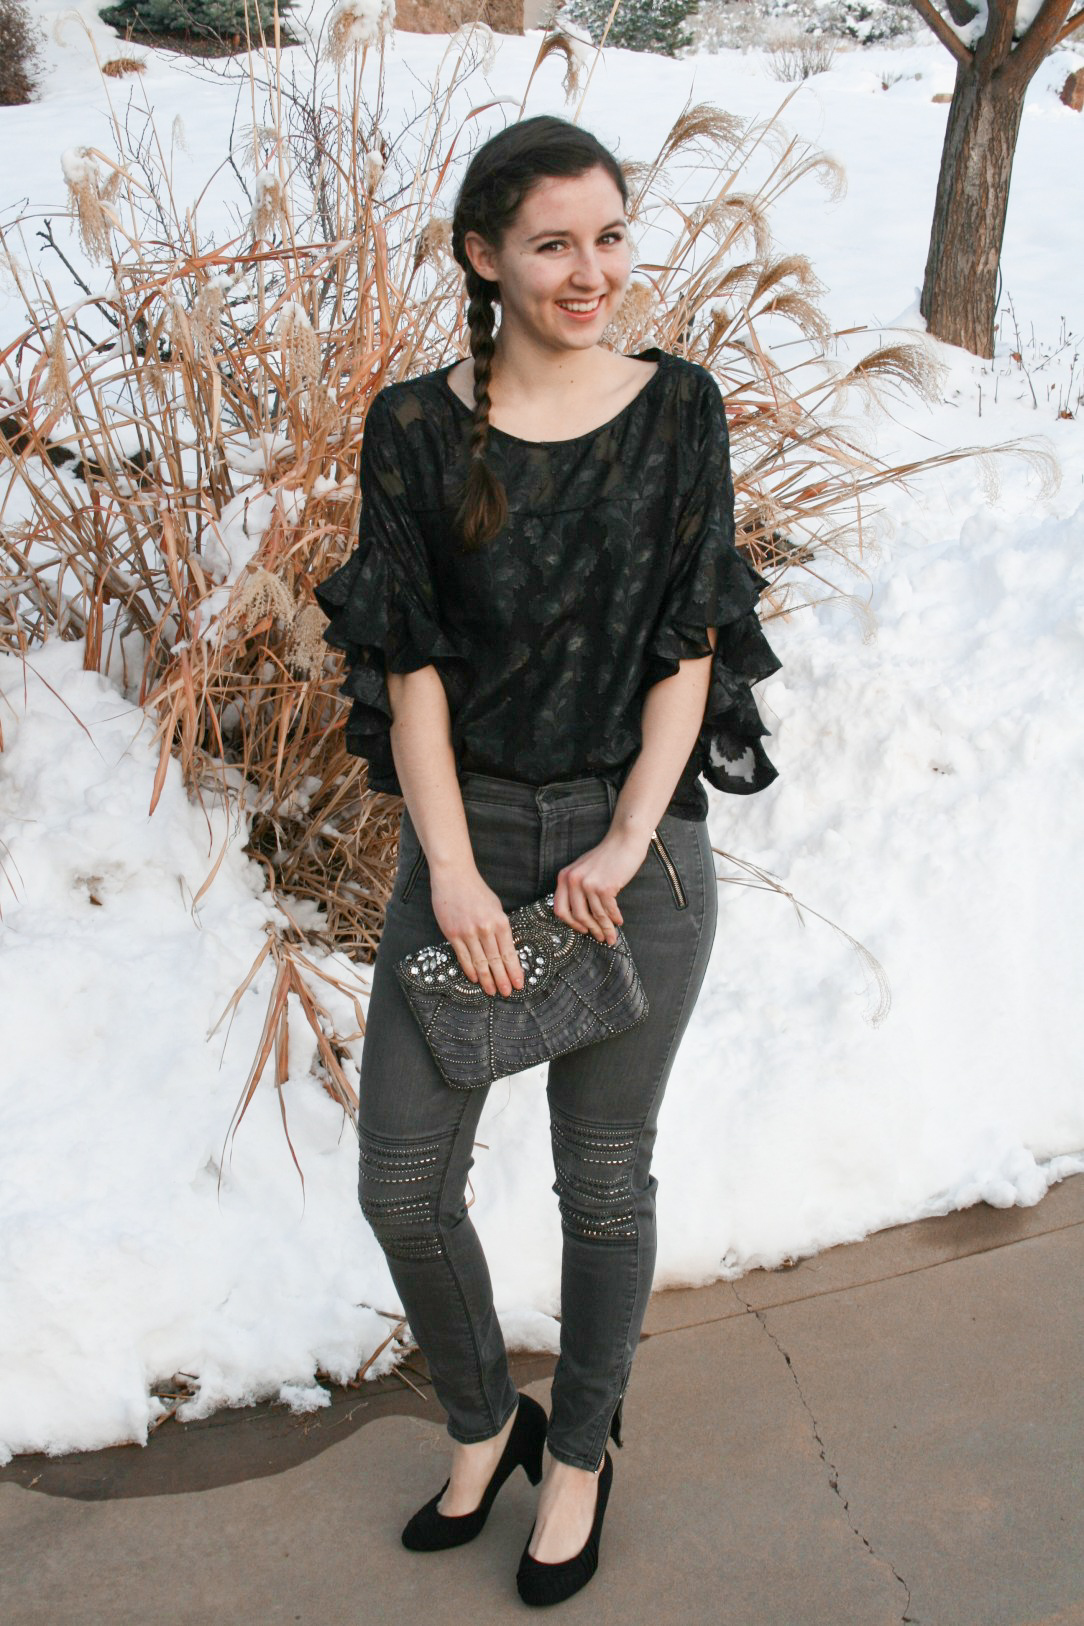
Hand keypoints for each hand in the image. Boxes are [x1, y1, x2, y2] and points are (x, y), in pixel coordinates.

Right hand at [429, 865, 524, 998]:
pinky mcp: (453, 934)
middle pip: (496, 961)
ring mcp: (468, 932)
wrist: (454, 877)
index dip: (514, 970)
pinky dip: (470, 969)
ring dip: (487, 979)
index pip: (509, 953)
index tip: (519, 984)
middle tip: (507, 993)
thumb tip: (505, 948)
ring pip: (480, 962)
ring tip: (492, 991)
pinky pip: (463, 957)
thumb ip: (500, 927)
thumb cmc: (476, 890)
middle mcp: (486, 929)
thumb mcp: (496, 907)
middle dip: (503, 979)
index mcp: (501, 922)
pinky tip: (475, 979)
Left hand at [552, 831, 649, 942]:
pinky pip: (608, 910)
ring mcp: (588, 884)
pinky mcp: (604, 887)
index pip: (560, 909)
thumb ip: (577, 888)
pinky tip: (619, 921)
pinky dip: (614, 918)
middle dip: (591, 930)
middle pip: (577, 916)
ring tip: (611, 937)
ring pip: (595, 915)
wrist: (624, 841)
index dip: (571, 924)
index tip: (582, 930)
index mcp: (564, 877)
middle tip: (600, 938)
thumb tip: (580, 917)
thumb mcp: (583, 870)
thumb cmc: (606, 857)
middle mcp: (572, 881)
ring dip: (605, 928)